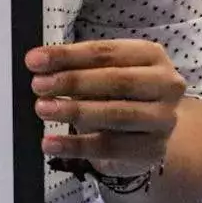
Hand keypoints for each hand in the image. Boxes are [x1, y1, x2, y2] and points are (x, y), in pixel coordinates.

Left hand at [29, 40, 186, 177]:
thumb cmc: (121, 94)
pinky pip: (109, 148)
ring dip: (74, 111)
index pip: (107, 52)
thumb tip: (41, 66)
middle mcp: (166, 85)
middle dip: (73, 81)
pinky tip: (50, 143)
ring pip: (116, 114)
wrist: (148, 131)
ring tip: (43, 108)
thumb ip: (77, 68)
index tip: (35, 60)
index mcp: (151, 55)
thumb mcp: (103, 73)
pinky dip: (75, 146)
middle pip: (117, 81)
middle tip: (38, 85)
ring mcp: (163, 119)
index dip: (69, 55)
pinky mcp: (152, 150)